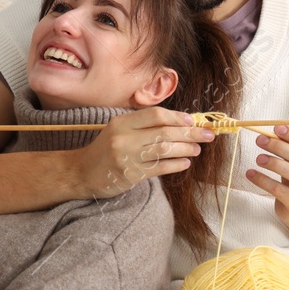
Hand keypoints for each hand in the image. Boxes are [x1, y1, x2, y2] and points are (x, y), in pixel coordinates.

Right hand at [73, 107, 215, 198]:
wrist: (81, 172)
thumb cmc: (105, 150)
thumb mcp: (119, 130)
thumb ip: (143, 126)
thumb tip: (180, 123)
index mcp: (121, 122)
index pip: (155, 115)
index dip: (177, 117)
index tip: (192, 120)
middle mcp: (123, 137)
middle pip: (164, 132)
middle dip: (190, 133)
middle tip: (208, 135)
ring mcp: (126, 156)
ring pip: (164, 149)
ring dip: (186, 149)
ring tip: (197, 150)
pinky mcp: (130, 175)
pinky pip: (159, 168)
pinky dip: (175, 165)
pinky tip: (185, 163)